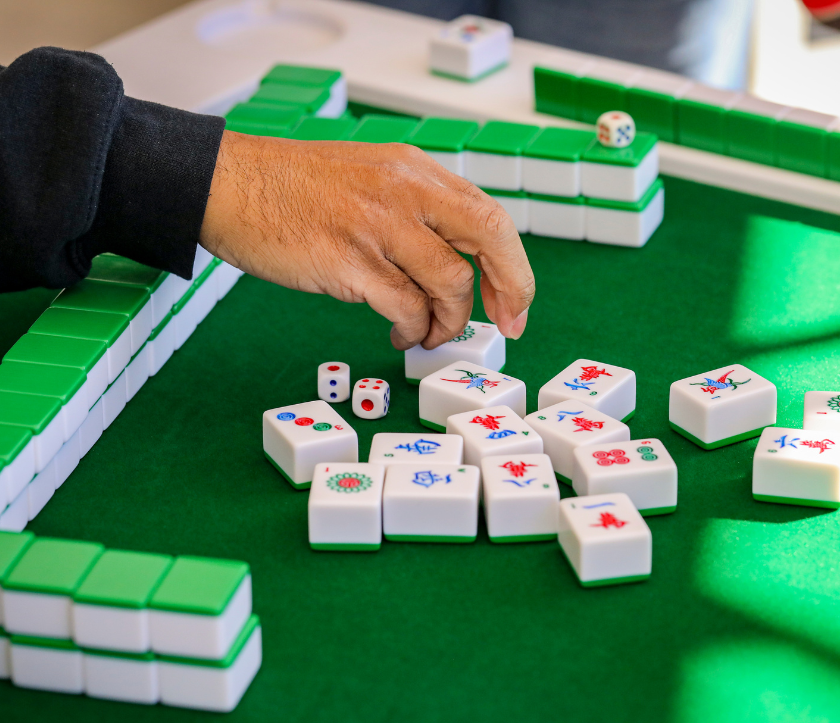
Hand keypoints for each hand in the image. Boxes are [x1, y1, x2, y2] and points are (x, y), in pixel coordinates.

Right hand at [199, 130, 533, 349]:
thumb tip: (458, 266)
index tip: (513, 303)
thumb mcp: (371, 178)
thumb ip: (417, 211)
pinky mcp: (348, 259)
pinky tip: (400, 333)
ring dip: (449, 320)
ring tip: (429, 333)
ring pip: (449, 281)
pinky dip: (412, 328)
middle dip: (509, 287)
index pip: (489, 215)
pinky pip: (405, 306)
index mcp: (415, 170)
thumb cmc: (294, 189)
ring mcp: (377, 224)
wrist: (226, 185)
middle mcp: (405, 190)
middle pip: (489, 236)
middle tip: (505, 325)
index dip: (512, 265)